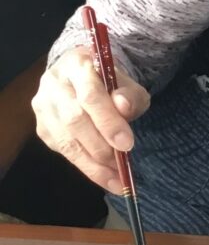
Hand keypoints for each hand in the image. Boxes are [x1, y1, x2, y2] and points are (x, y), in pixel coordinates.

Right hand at [32, 46, 150, 193]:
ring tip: (116, 179)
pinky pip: (63, 151)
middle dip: (101, 145)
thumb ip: (130, 94)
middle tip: (122, 164)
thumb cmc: (108, 81)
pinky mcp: (42, 128)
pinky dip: (85, 166)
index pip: (90, 95)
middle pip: (74, 120)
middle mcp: (53, 85)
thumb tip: (124, 107)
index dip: (108, 121)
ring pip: (65, 140)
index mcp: (76, 65)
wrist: (82, 76)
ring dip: (92, 164)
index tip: (127, 143)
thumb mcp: (127, 82)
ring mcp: (43, 107)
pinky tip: (104, 176)